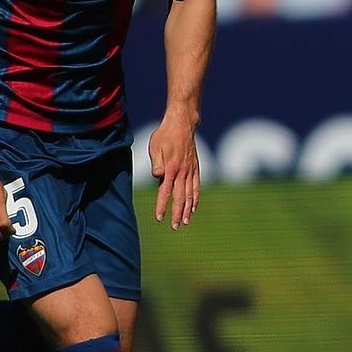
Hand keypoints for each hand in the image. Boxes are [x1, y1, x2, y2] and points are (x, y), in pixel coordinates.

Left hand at [149, 113, 200, 228]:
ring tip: (186, 222)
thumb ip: (156, 163)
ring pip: (190, 194)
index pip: (165, 192)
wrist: (182, 124)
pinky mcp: (196, 168)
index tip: (159, 218)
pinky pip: (197, 186)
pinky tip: (194, 207)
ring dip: (188, 210)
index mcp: (170, 168)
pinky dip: (196, 198)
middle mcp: (182, 172)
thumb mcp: (155, 146)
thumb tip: (157, 176)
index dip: (162, 206)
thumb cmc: (164, 135)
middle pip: (180, 197)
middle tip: (175, 227)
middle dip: (177, 213)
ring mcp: (191, 170)